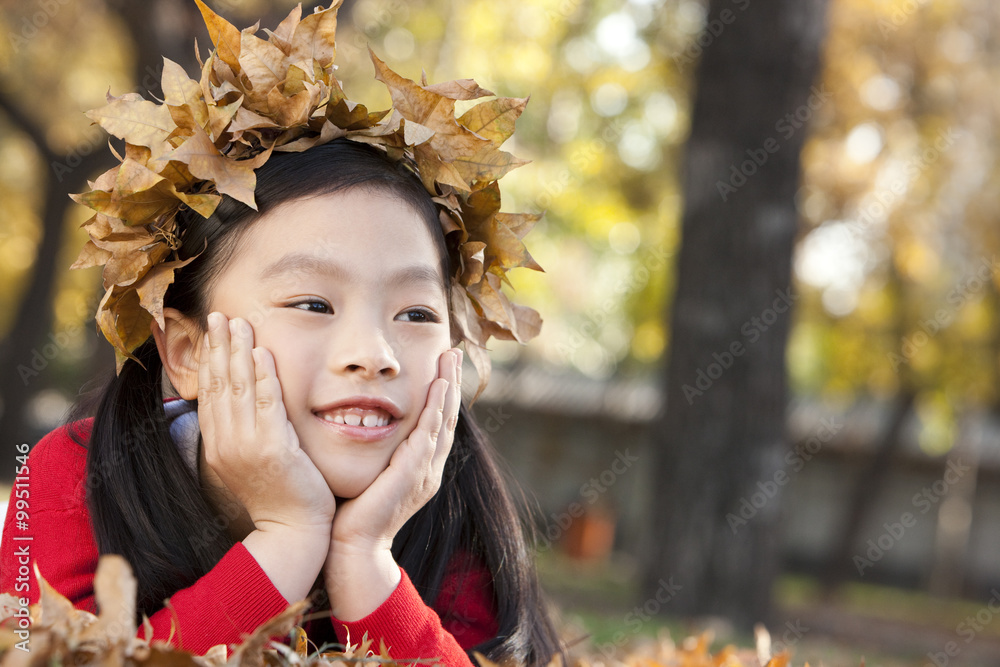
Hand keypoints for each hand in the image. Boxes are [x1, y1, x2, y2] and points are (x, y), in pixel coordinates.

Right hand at [198, 311, 335, 534]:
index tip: (212, 333)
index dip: (210, 360)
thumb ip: (243, 433)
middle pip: (219, 385)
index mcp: (218, 446)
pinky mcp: (274, 450)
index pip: (210, 394)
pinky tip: (263, 353)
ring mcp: (248, 446)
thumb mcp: (251, 462)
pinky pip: (267, 405)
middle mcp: (226, 444)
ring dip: (239, 352)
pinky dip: (264, 377)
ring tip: (240, 323)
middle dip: (219, 347)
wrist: (292, 533)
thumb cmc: (279, 495)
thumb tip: (239, 406)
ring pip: (239, 389)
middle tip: (218, 316)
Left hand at [322, 347, 461, 613]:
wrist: (352, 549)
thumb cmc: (352, 515)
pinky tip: (439, 387)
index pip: (436, 424)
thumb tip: (357, 426)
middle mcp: (429, 469)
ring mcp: (425, 472)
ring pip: (444, 421)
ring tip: (452, 358)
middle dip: (452, 383)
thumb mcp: (369, 476)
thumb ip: (374, 455)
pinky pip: (430, 434)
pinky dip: (436, 408)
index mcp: (420, 470)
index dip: (441, 395)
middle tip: (454, 352)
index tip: (441, 367)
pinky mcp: (414, 474)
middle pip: (447, 417)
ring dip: (449, 387)